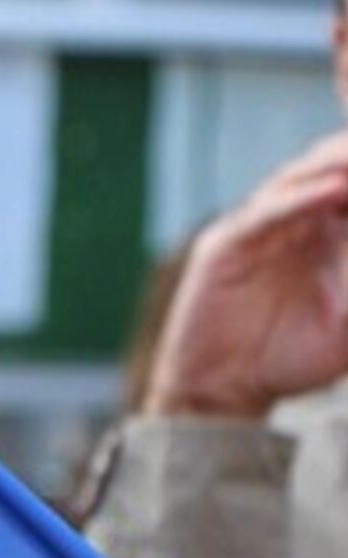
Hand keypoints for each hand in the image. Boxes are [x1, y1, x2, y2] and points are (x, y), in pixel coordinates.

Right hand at [144, 130, 347, 417]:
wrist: (222, 394)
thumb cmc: (289, 363)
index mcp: (325, 234)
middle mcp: (292, 223)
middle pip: (332, 166)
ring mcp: (257, 230)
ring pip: (301, 176)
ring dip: (339, 163)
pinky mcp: (225, 244)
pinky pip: (266, 211)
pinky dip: (301, 197)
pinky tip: (336, 189)